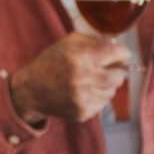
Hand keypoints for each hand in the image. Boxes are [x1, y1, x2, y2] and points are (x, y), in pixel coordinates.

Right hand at [9, 31, 131, 122]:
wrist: (31, 91)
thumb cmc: (52, 62)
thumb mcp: (68, 43)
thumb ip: (94, 41)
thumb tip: (118, 47)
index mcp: (79, 57)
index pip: (115, 53)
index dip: (122, 53)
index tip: (123, 54)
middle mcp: (82, 78)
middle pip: (119, 75)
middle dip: (117, 71)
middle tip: (109, 69)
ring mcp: (82, 98)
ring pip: (112, 91)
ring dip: (106, 85)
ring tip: (90, 81)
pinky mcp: (82, 112)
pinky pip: (103, 103)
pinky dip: (97, 97)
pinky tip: (83, 92)